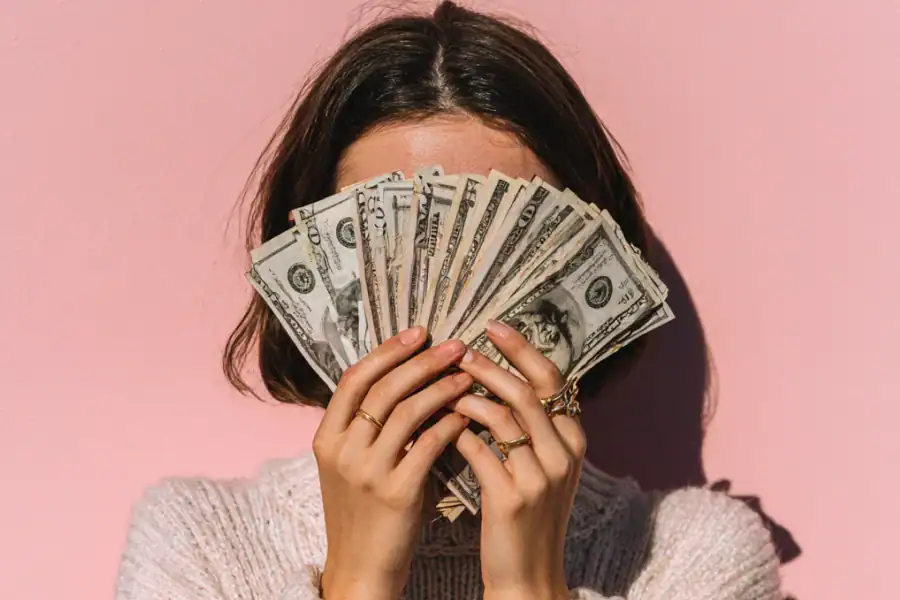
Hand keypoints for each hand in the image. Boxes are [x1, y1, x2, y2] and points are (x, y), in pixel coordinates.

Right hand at [313, 327, 470, 599]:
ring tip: (469, 374)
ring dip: (442, 388)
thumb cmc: (362, 514)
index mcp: (327, 437)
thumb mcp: (350, 466)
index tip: (418, 332)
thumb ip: (368, 427)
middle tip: (455, 345)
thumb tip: (405, 380)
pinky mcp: (395, 493)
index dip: (387, 351)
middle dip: (422, 360)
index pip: (354, 378)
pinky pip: (427, 445)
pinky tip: (468, 413)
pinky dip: (449, 424)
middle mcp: (341, 450)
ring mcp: (366, 471)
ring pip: (407, 411)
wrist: (359, 569)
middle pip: (383, 388)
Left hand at [452, 320, 585, 599]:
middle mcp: (564, 453)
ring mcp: (541, 476)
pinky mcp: (513, 498)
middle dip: (490, 365)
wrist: (529, 575)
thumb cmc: (529, 515)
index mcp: (573, 439)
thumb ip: (533, 426)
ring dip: (468, 396)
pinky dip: (459, 433)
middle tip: (458, 351)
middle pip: (526, 391)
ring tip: (443, 387)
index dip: (522, 349)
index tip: (493, 326)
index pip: (551, 379)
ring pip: (502, 416)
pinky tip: (443, 425)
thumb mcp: (545, 467)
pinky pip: (480, 451)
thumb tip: (502, 377)